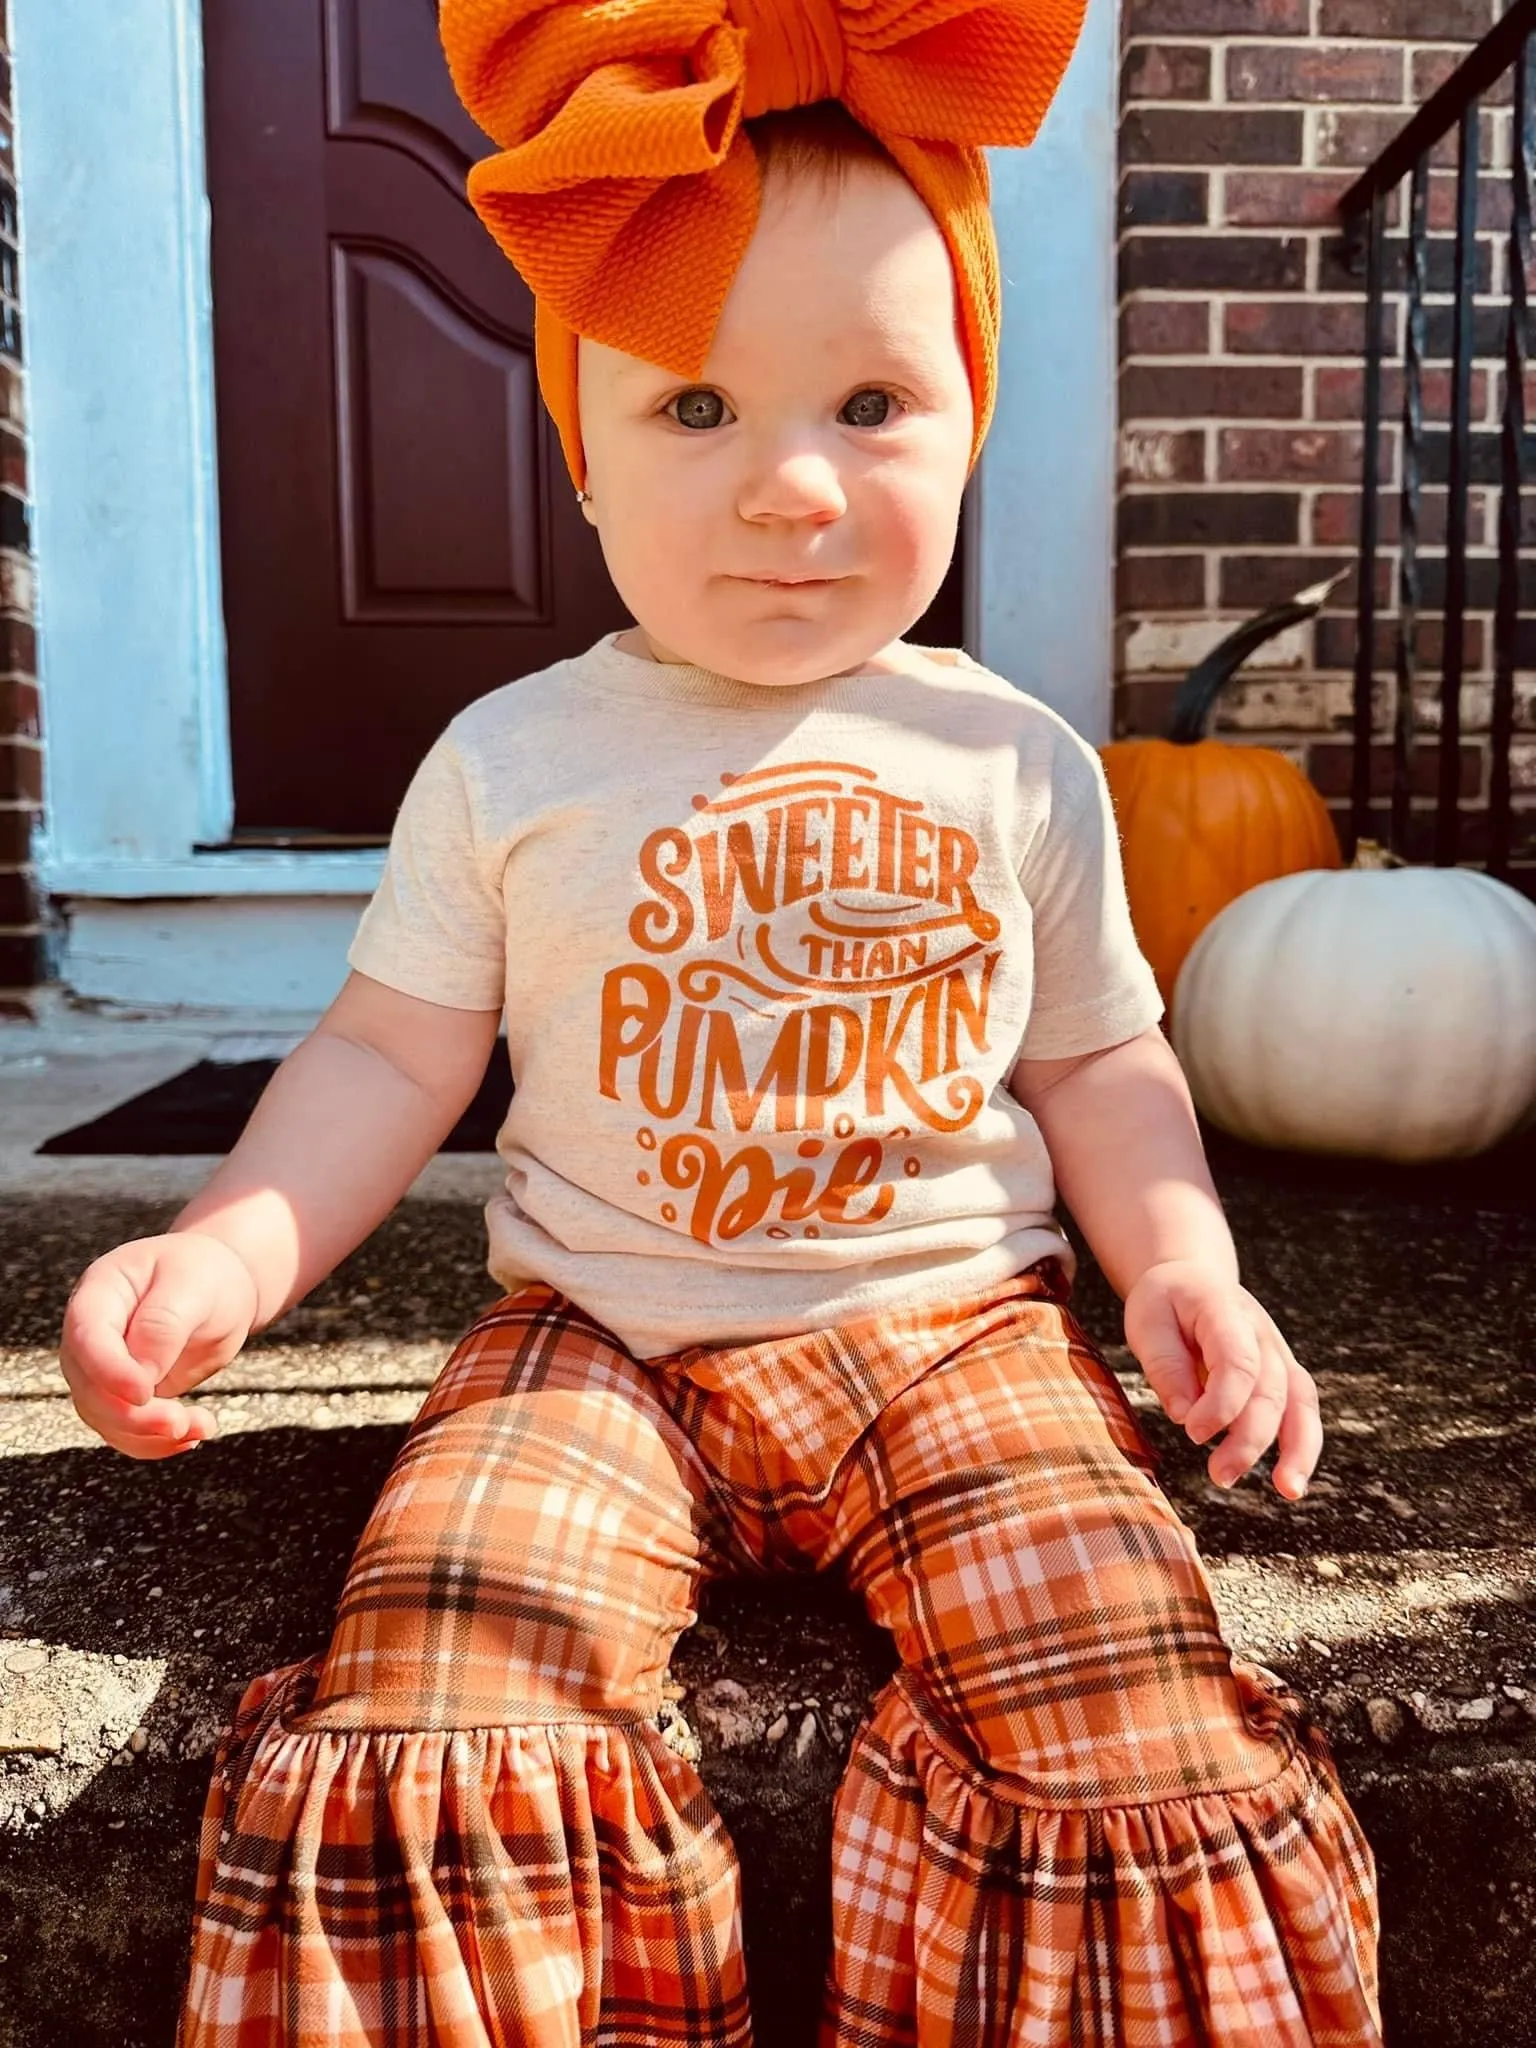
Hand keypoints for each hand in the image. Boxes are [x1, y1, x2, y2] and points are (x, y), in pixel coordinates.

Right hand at [58, 1233, 258, 1458]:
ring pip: (106, 1418)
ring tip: (199, 1428)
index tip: (143, 1392)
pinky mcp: (124, 1395)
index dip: (109, 1371)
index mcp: (99, 1293)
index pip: (87, 1339)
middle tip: (178, 1422)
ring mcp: (103, 1369)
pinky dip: (158, 1441)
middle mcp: (91, 1336)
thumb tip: (142, 1374)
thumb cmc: (202, 1272)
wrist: (219, 1285)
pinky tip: (193, 1434)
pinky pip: (128, 1429)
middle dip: (132, 1415)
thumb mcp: (192, 1284)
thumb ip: (164, 1324)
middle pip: (90, 1388)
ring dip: (148, 1435)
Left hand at [1122, 1260, 1320, 1499]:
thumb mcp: (1147, 1322)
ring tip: (1287, 1491)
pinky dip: (1303, 1447)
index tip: (1193, 1432)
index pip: (1239, 1362)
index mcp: (1226, 1312)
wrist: (1192, 1279)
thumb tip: (1184, 1415)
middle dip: (1249, 1439)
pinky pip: (1303, 1412)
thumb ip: (1165, 1366)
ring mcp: (1279, 1355)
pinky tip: (1291, 1483)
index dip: (1221, 1404)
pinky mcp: (1284, 1376)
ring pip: (1301, 1404)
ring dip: (1297, 1450)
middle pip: (1270, 1392)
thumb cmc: (1165, 1303)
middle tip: (1219, 1475)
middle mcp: (1263, 1334)